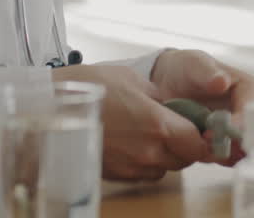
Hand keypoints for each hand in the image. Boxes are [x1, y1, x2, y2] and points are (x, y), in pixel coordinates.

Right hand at [52, 63, 207, 180]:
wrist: (51, 107)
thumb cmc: (91, 86)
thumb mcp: (133, 79)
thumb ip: (161, 96)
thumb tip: (174, 105)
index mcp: (159, 125)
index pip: (198, 143)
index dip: (203, 135)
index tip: (201, 125)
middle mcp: (148, 151)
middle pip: (184, 159)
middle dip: (184, 144)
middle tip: (175, 125)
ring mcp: (131, 166)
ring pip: (164, 168)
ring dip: (165, 154)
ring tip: (148, 131)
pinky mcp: (116, 174)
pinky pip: (143, 172)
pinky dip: (145, 160)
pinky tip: (131, 141)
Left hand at [150, 49, 253, 164]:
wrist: (171, 83)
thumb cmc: (187, 69)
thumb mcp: (195, 65)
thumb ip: (208, 74)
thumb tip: (222, 82)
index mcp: (251, 91)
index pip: (253, 113)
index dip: (237, 126)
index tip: (212, 132)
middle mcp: (251, 113)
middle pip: (252, 137)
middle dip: (230, 146)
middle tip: (203, 145)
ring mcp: (240, 131)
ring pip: (241, 152)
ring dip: (222, 155)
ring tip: (197, 149)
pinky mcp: (227, 144)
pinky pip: (228, 159)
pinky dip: (215, 159)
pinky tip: (197, 153)